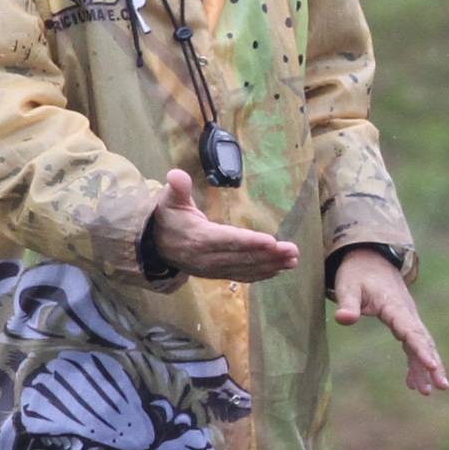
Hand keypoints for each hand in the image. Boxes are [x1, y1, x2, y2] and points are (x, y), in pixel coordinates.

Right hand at [152, 170, 298, 280]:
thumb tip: (175, 174)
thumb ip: (176, 188)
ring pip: (246, 268)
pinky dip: (262, 274)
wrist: (155, 247)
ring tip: (293, 260)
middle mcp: (208, 258)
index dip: (250, 242)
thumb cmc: (168, 219)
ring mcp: (213, 269)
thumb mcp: (168, 201)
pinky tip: (280, 270)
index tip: (271, 241)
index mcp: (199, 238)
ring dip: (271, 265)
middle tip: (293, 251)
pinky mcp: (218, 274)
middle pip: (242, 257)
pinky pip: (242, 275)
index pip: (228, 240)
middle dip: (269, 255)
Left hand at [332, 247, 448, 394]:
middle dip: (433, 364)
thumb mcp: (348, 285)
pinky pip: (413, 345)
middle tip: (442, 386)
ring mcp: (407, 318)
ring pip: (422, 344)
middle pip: (424, 340)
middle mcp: (406, 313)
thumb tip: (344, 320)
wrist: (369, 259)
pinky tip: (413, 383)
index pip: (410, 330)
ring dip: (427, 367)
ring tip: (428, 392)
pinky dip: (415, 363)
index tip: (431, 365)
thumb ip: (347, 303)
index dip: (421, 349)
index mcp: (394, 306)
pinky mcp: (404, 323)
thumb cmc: (357, 273)